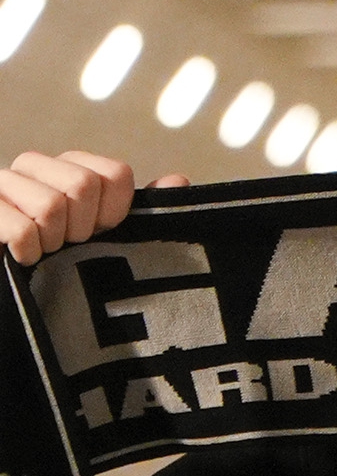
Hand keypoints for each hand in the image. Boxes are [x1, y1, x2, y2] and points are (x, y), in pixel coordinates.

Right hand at [0, 151, 188, 264]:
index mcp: (71, 168)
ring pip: (51, 205)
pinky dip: (30, 252)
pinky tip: (24, 259)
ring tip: (44, 252)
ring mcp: (2, 184)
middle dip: (84, 228)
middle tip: (69, 246)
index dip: (115, 213)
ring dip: (54, 243)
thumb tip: (179, 180)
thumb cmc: (67, 268)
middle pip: (83, 183)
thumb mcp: (112, 240)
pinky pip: (22, 228)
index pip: (115, 173)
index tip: (102, 233)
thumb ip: (143, 212)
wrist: (18, 307)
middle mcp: (35, 167)